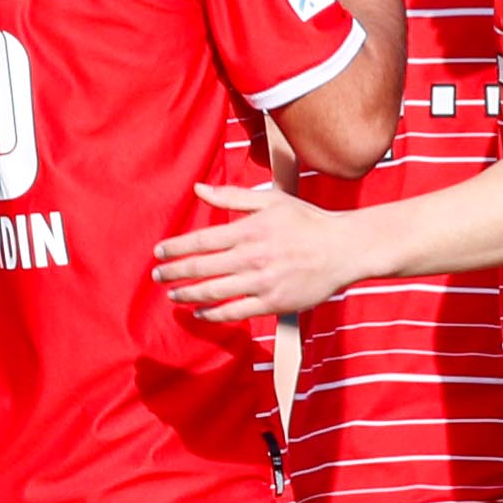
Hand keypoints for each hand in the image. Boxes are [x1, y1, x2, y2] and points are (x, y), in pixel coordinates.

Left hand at [151, 182, 367, 322]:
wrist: (345, 249)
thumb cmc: (307, 222)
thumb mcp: (271, 201)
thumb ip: (232, 197)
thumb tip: (198, 189)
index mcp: (249, 230)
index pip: (201, 240)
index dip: (175, 248)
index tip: (159, 253)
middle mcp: (252, 256)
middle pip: (201, 267)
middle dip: (173, 272)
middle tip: (156, 276)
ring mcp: (263, 282)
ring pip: (214, 292)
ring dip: (188, 295)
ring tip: (173, 295)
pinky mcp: (274, 303)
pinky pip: (236, 311)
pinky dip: (213, 314)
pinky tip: (200, 313)